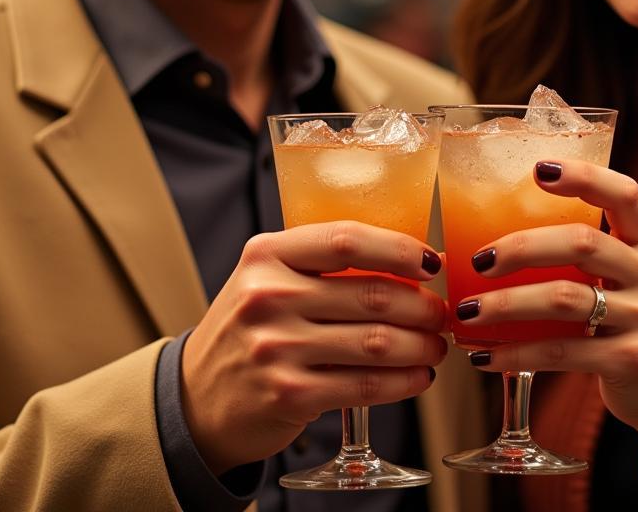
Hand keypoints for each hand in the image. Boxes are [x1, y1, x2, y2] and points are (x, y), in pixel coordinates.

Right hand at [181, 222, 447, 473]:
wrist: (196, 397)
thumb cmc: (251, 327)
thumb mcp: (269, 277)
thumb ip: (322, 263)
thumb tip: (413, 258)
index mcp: (267, 254)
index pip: (346, 240)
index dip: (399, 249)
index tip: (431, 262)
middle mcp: (268, 295)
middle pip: (372, 294)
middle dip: (422, 306)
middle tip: (441, 314)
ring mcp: (277, 347)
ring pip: (376, 341)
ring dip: (420, 345)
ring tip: (435, 346)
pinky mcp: (289, 394)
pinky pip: (364, 386)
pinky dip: (402, 382)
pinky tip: (418, 377)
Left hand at [456, 160, 637, 480]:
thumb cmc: (628, 320)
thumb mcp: (624, 276)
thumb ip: (583, 253)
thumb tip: (488, 234)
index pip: (625, 193)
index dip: (584, 176)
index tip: (538, 169)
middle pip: (583, 243)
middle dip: (522, 247)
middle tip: (479, 258)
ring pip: (565, 299)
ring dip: (506, 304)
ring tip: (467, 311)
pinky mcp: (631, 360)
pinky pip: (561, 352)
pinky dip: (516, 354)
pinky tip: (483, 356)